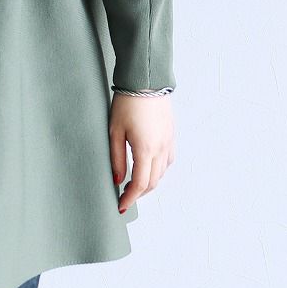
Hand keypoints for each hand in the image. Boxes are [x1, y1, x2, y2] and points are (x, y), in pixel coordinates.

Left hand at [109, 92, 174, 213]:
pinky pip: (168, 161)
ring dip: (149, 183)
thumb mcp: (114, 131)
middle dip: (139, 194)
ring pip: (162, 173)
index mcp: (145, 149)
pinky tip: (148, 168)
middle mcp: (161, 149)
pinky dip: (159, 171)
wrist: (146, 82)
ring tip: (134, 185)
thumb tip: (118, 180)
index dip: (130, 198)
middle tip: (125, 198)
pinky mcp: (171, 135)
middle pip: (152, 182)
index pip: (139, 184)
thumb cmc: (126, 103)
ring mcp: (169, 142)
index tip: (120, 206)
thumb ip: (116, 157)